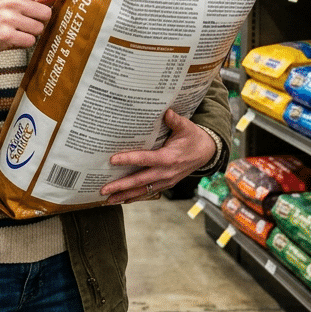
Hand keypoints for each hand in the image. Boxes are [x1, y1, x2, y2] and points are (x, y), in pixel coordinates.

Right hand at [0, 0, 79, 57]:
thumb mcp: (11, 2)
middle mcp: (11, 1)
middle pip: (46, 13)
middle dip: (41, 21)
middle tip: (24, 23)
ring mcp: (8, 18)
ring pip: (40, 29)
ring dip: (31, 33)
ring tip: (15, 31)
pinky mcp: (7, 34)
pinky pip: (30, 40)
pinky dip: (24, 42)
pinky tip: (11, 39)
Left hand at [101, 110, 215, 204]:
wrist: (206, 153)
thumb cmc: (193, 138)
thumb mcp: (186, 127)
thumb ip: (175, 120)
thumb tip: (166, 111)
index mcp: (169, 158)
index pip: (145, 159)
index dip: (129, 160)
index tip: (112, 160)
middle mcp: (166, 173)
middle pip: (140, 181)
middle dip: (121, 186)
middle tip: (103, 189)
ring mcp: (166, 181)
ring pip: (142, 191)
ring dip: (125, 196)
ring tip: (107, 200)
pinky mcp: (165, 185)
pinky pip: (148, 193)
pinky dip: (134, 197)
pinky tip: (121, 200)